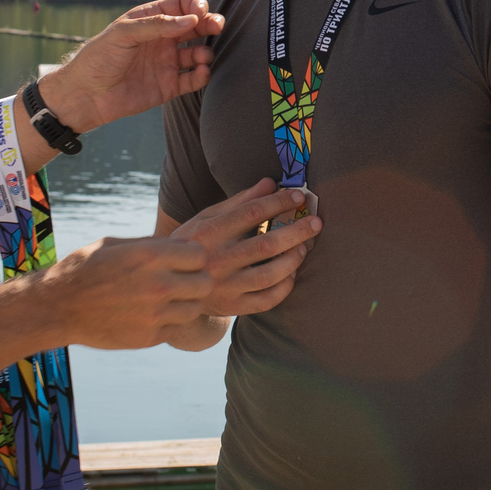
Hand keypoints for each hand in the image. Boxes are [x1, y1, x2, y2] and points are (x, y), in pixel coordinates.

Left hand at [38, 0, 226, 133]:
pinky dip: (202, 75)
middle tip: (218, 26)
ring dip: (206, 52)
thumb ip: (157, 25)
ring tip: (203, 56)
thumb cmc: (99, 58)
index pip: (181, 5)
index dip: (195, 5)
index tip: (201, 12)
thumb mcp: (124, 33)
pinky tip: (202, 72)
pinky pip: (193, 79)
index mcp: (150, 20)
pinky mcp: (168, 86)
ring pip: (198, 53)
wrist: (86, 95)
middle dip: (209, 24)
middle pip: (195, 26)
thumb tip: (191, 19)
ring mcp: (166, 62)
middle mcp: (161, 39)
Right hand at [41, 235, 214, 349]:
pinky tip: (149, 314)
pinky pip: (176, 328)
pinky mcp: (149, 337)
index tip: (179, 260)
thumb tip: (180, 243)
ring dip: (185, 303)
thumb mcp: (115, 244)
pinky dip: (169, 322)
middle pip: (205, 283)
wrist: (56, 308)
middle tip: (179, 281)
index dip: (191, 257)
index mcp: (151, 256)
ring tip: (165, 298)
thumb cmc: (83, 269)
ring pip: (195, 308)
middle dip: (195, 280)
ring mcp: (155, 314)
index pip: (199, 254)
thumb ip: (151, 245)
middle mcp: (158, 285)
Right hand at [170, 179, 320, 317]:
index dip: (278, 202)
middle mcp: (216, 261)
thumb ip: (239, 202)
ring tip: (304, 247)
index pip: (251, 213)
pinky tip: (292, 273)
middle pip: (265, 245)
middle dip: (296, 231)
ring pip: (269, 275)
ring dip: (293, 259)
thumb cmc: (195, 244)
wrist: (174, 286)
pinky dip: (285, 286)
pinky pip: (267, 299)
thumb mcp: (207, 218)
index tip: (298, 196)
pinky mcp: (232, 307)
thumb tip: (270, 182)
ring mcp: (224, 287)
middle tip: (316, 222)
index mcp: (208, 233)